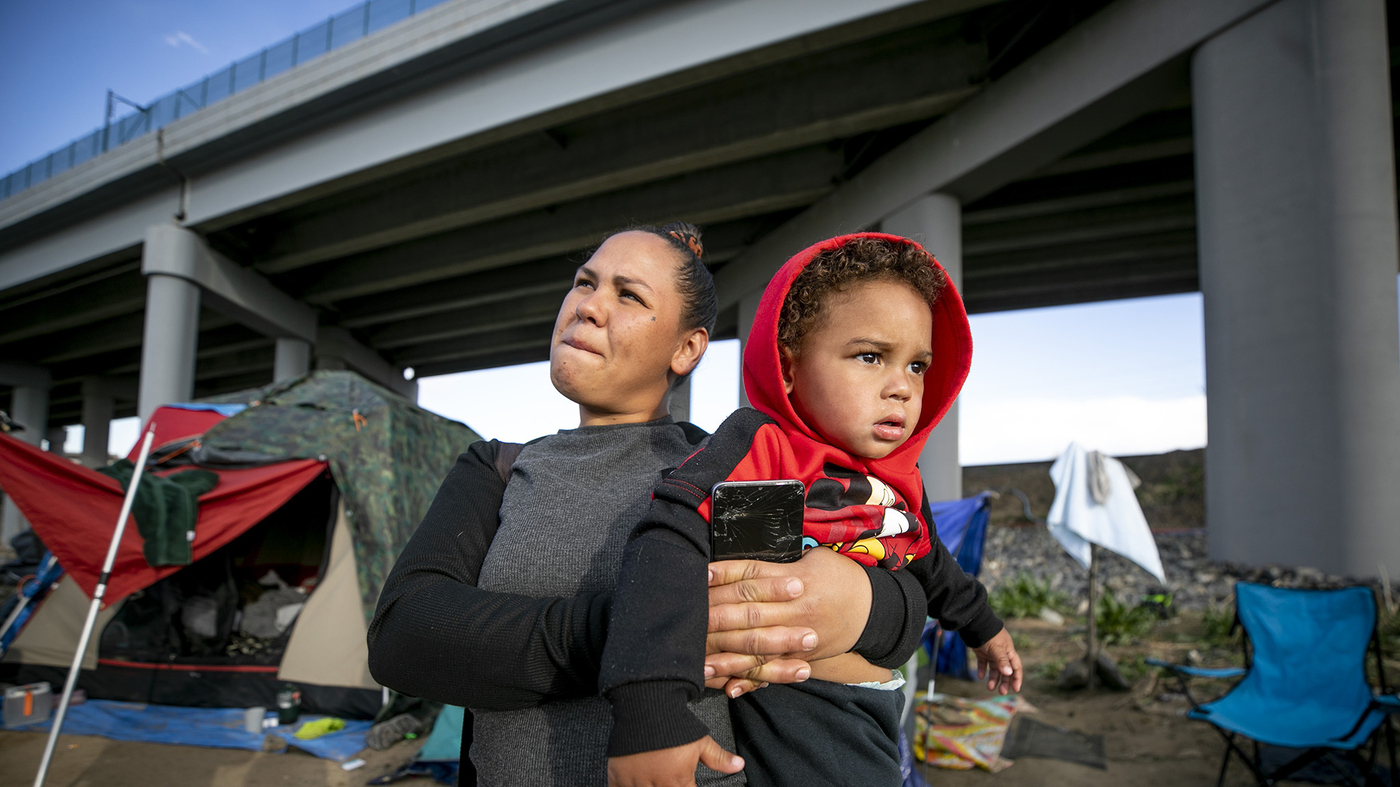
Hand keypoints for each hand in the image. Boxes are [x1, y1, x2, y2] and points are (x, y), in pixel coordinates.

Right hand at [608, 736, 742, 786]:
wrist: (645, 705)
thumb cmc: (674, 723)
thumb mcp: (700, 740)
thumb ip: (718, 758)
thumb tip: (739, 765)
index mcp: (678, 781)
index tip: (682, 784)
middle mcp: (657, 784)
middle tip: (666, 780)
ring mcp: (636, 781)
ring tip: (653, 781)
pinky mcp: (618, 775)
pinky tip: (635, 783)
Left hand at [706, 547, 870, 671]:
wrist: (873, 611)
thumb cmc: (840, 578)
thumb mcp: (814, 560)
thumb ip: (779, 565)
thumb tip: (742, 563)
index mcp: (797, 579)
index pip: (753, 575)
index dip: (726, 574)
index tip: (701, 574)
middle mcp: (795, 609)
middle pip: (749, 611)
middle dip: (717, 615)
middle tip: (688, 618)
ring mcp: (798, 637)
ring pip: (757, 646)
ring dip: (727, 655)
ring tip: (700, 661)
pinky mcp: (801, 657)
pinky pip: (772, 670)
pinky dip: (751, 680)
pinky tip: (729, 686)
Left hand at [972, 628, 1022, 694]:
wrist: (974, 623)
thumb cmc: (989, 635)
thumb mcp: (997, 648)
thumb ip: (1002, 660)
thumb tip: (1009, 673)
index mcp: (1009, 651)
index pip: (1016, 667)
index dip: (1017, 678)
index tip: (1016, 689)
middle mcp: (1002, 653)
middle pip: (1005, 670)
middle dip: (1004, 682)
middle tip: (1002, 692)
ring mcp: (991, 653)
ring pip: (994, 669)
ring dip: (993, 678)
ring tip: (990, 688)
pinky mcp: (982, 652)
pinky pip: (983, 663)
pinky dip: (982, 670)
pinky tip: (980, 676)